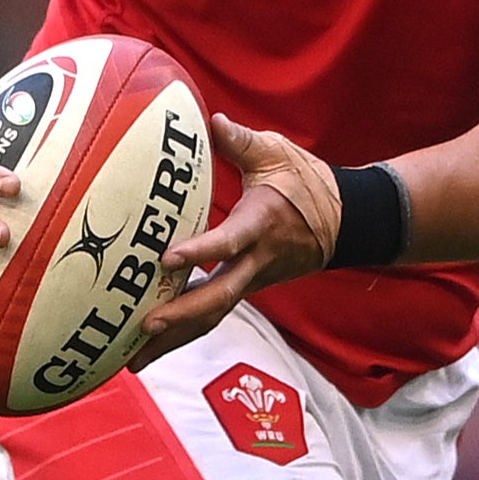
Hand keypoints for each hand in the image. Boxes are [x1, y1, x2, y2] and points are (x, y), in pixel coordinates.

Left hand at [127, 116, 341, 365]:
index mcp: (261, 226)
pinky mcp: (246, 288)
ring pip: (212, 317)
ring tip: (133, 359)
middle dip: (179, 317)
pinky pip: (212, 314)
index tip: (167, 258)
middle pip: (217, 299)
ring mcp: (252, 281)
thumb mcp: (277, 154)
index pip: (229, 244)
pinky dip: (182, 332)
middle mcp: (256, 263)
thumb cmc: (307, 184)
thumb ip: (242, 142)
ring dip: (174, 339)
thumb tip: (212, 120)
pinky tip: (151, 346)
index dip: (200, 252)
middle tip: (143, 327)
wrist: (346, 222)